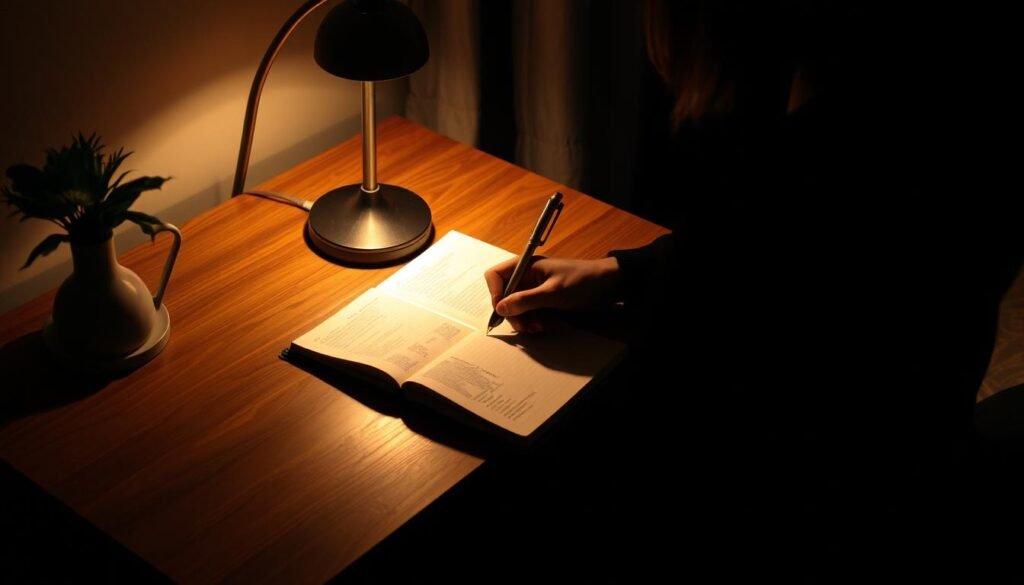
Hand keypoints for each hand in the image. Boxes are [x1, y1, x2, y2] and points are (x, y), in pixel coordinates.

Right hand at [484, 256, 620, 332]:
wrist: (609, 285)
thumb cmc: (581, 282)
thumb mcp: (552, 293)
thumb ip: (525, 300)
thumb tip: (500, 308)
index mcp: (525, 266)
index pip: (495, 276)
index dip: (494, 293)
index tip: (503, 310)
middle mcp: (526, 277)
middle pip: (505, 297)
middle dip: (513, 314)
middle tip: (527, 327)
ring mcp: (535, 289)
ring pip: (517, 309)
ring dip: (525, 321)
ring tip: (540, 328)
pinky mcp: (544, 301)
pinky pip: (530, 313)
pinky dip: (535, 322)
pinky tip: (546, 326)